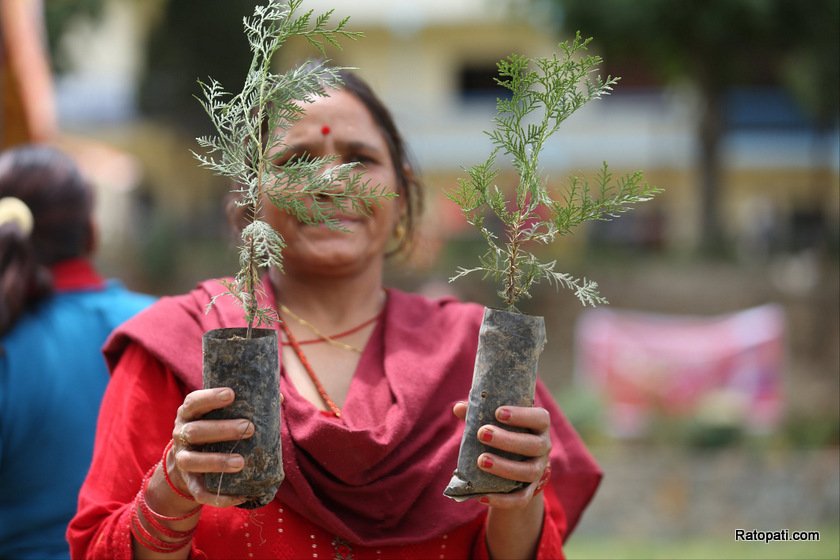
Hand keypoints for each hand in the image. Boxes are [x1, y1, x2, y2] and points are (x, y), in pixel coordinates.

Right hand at [167, 387, 254, 506]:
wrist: (189, 464)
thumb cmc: (214, 429)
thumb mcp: (222, 415)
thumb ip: (246, 406)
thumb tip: (280, 398)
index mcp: (189, 413)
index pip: (194, 401)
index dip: (210, 397)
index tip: (231, 394)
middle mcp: (182, 435)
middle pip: (195, 431)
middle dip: (222, 429)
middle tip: (248, 428)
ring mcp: (182, 459)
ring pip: (192, 461)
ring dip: (216, 461)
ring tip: (241, 462)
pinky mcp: (189, 483)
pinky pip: (199, 492)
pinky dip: (218, 497)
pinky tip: (241, 496)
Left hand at [452, 401, 551, 508]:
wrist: (513, 462)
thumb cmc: (503, 431)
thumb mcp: (493, 420)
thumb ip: (478, 413)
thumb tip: (459, 408)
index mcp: (539, 426)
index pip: (540, 418)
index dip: (522, 415)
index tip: (498, 413)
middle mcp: (543, 447)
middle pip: (534, 445)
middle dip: (507, 440)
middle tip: (482, 434)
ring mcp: (538, 470)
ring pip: (528, 472)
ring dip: (505, 467)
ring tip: (481, 461)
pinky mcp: (529, 490)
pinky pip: (520, 498)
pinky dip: (502, 500)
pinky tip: (482, 496)